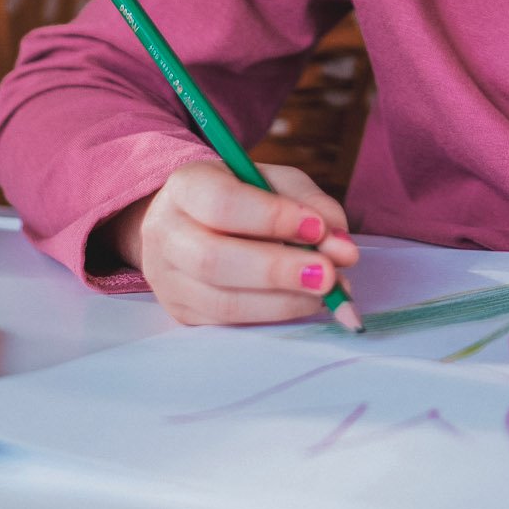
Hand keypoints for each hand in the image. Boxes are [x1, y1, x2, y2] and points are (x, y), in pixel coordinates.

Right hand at [110, 160, 359, 325]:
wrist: (194, 223)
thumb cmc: (243, 198)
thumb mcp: (276, 184)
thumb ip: (312, 206)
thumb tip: (343, 250)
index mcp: (185, 186)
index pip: (221, 204)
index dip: (271, 219)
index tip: (317, 228)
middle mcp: (165, 233)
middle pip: (212, 260)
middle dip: (276, 270)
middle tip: (327, 275)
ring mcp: (168, 279)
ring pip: (221, 302)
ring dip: (282, 302)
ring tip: (323, 292)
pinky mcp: (183, 313)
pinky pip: (229, 324)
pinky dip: (274, 317)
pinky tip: (303, 303)